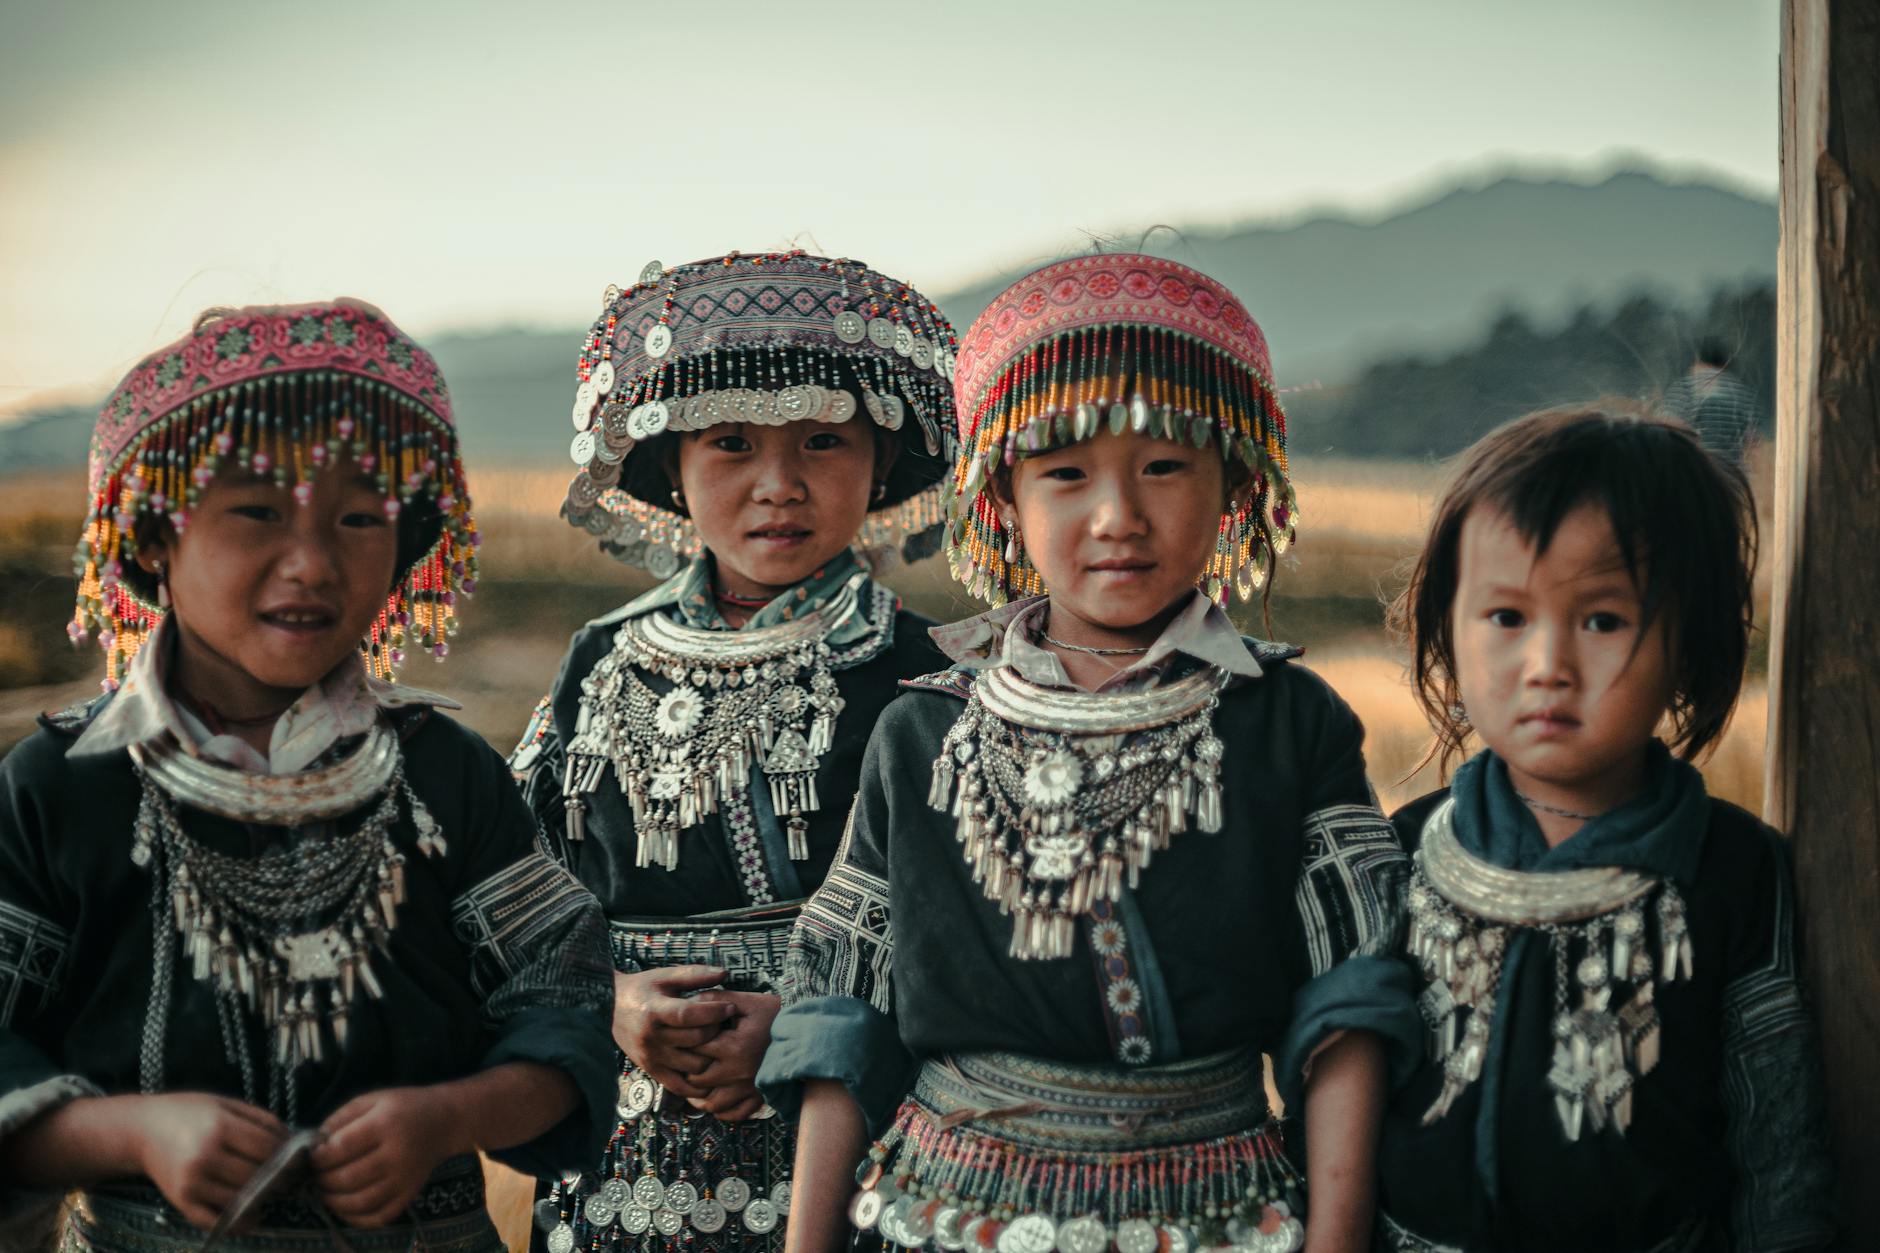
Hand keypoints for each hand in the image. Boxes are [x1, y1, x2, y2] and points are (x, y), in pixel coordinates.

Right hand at [128, 1093, 287, 1230]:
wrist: (142, 1130)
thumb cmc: (190, 1112)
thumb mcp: (227, 1104)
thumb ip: (261, 1119)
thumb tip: (293, 1140)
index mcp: (219, 1127)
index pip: (266, 1147)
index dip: (289, 1155)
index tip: (300, 1160)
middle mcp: (204, 1156)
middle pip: (256, 1174)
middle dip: (281, 1179)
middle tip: (293, 1179)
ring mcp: (191, 1182)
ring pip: (240, 1198)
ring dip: (263, 1199)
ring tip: (274, 1192)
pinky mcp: (180, 1201)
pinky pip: (214, 1220)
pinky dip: (238, 1223)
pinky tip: (254, 1215)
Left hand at [310, 1087, 460, 1227]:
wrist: (446, 1121)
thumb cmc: (404, 1107)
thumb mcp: (373, 1100)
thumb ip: (341, 1117)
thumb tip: (314, 1143)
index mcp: (384, 1124)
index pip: (340, 1148)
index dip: (318, 1156)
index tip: (313, 1155)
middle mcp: (396, 1153)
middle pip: (346, 1178)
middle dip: (322, 1180)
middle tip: (316, 1175)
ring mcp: (404, 1178)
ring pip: (359, 1202)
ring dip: (333, 1201)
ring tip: (326, 1192)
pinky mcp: (410, 1194)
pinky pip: (379, 1216)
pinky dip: (356, 1218)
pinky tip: (345, 1207)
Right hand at [613, 965, 735, 1097]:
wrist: (610, 1007)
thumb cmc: (643, 989)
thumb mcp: (665, 976)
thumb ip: (695, 975)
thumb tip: (725, 973)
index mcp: (654, 1010)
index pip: (689, 1014)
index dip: (714, 1012)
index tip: (730, 1007)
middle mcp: (651, 1037)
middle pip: (694, 1040)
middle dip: (716, 1031)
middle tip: (724, 1024)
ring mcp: (650, 1057)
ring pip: (693, 1065)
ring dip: (710, 1056)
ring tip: (716, 1044)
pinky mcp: (651, 1070)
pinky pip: (680, 1086)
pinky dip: (697, 1084)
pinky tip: (708, 1070)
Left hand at [684, 990, 780, 1120]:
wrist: (809, 1031)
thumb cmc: (777, 1013)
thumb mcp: (748, 1001)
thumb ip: (718, 1000)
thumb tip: (691, 1000)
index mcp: (733, 1046)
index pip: (695, 1050)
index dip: (684, 1042)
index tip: (683, 1037)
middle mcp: (738, 1072)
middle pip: (697, 1080)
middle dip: (687, 1070)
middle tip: (685, 1060)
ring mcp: (749, 1088)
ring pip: (712, 1104)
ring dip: (698, 1096)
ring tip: (695, 1084)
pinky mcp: (760, 1097)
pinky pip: (734, 1114)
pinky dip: (721, 1111)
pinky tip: (716, 1099)